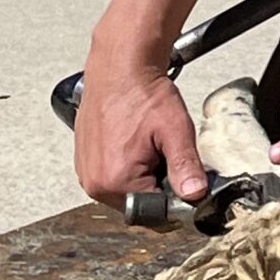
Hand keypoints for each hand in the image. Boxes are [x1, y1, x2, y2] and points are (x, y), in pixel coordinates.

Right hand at [74, 60, 207, 212]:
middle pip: (140, 205)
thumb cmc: (143, 93)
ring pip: (127, 193)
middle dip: (157, 185)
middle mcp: (95, 184)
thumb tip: (195, 195)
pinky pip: (112, 178)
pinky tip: (133, 142)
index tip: (180, 174)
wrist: (119, 66)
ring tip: (145, 144)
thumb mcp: (174, 129)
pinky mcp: (84, 164)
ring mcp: (86, 174)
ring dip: (143, 176)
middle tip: (162, 151)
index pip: (155, 213)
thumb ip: (186, 166)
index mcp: (116, 182)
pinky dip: (127, 167)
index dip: (174, 197)